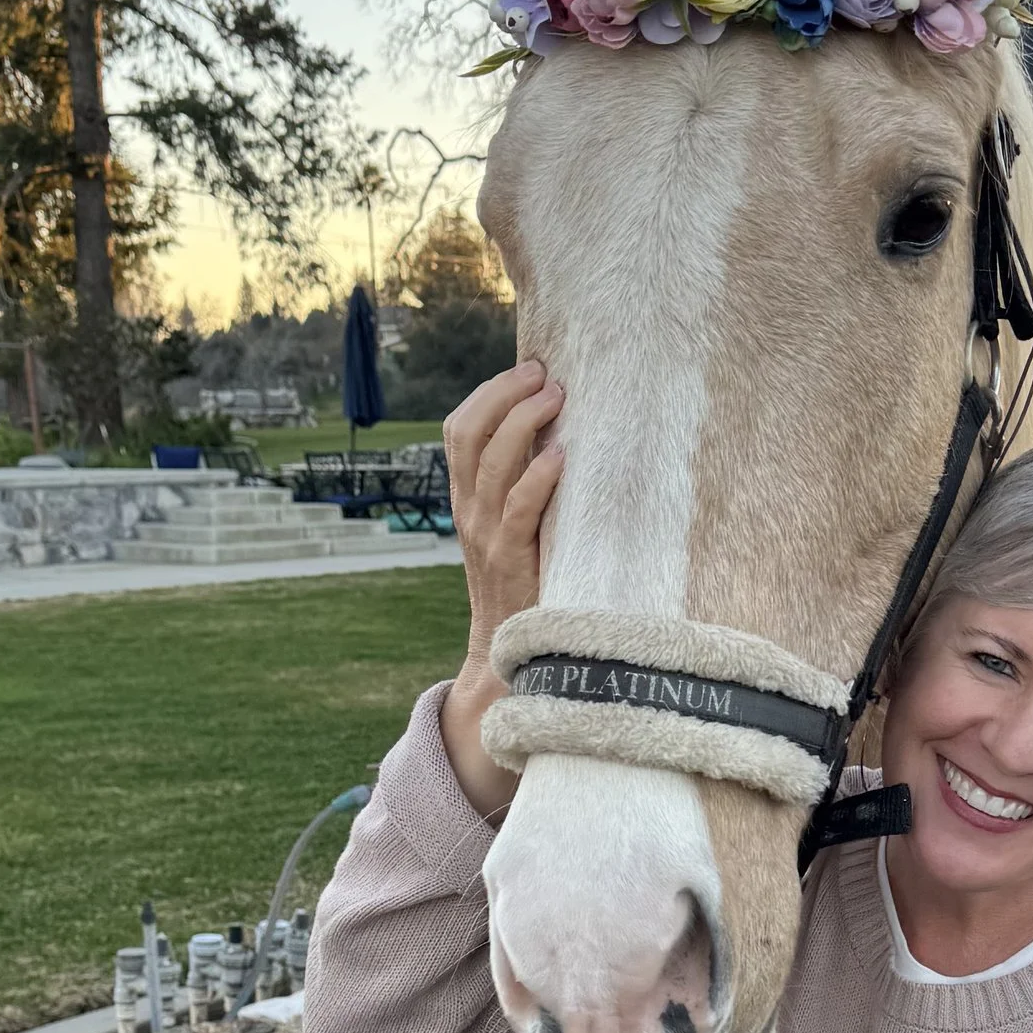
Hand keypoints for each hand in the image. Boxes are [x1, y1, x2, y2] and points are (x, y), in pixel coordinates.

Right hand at [438, 360, 562, 817]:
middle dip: (503, 394)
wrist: (507, 665)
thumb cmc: (528, 591)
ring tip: (555, 396)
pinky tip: (560, 459)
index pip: (460, 429)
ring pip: (489, 463)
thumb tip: (571, 440)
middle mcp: (469, 514)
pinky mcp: (509, 565)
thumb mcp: (522, 533)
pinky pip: (516, 513)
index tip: (528, 368)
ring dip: (523, 423)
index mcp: (468, 501)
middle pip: (467, 433)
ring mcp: (484, 539)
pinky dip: (535, 480)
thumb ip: (530, 492)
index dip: (489, 392)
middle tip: (543, 373)